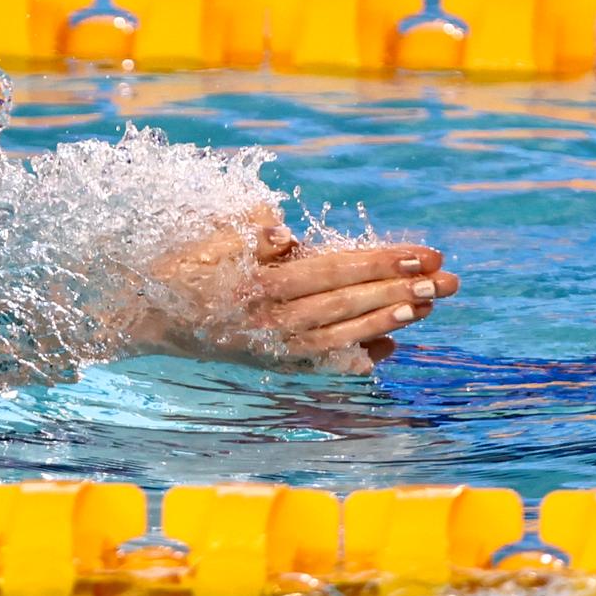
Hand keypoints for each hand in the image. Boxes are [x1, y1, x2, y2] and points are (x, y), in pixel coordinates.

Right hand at [150, 212, 459, 362]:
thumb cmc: (182, 267)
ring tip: (429, 307)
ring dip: (389, 320)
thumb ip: (250, 233)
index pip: (333, 268)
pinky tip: (390, 348)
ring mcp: (275, 347)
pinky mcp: (273, 362)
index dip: (380, 261)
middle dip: (401, 290)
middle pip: (348, 304)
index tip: (422, 253)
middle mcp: (273, 321)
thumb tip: (285, 233)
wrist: (147, 317)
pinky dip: (358, 355)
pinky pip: (324, 361)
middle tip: (448, 281)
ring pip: (343, 334)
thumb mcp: (210, 238)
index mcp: (261, 284)